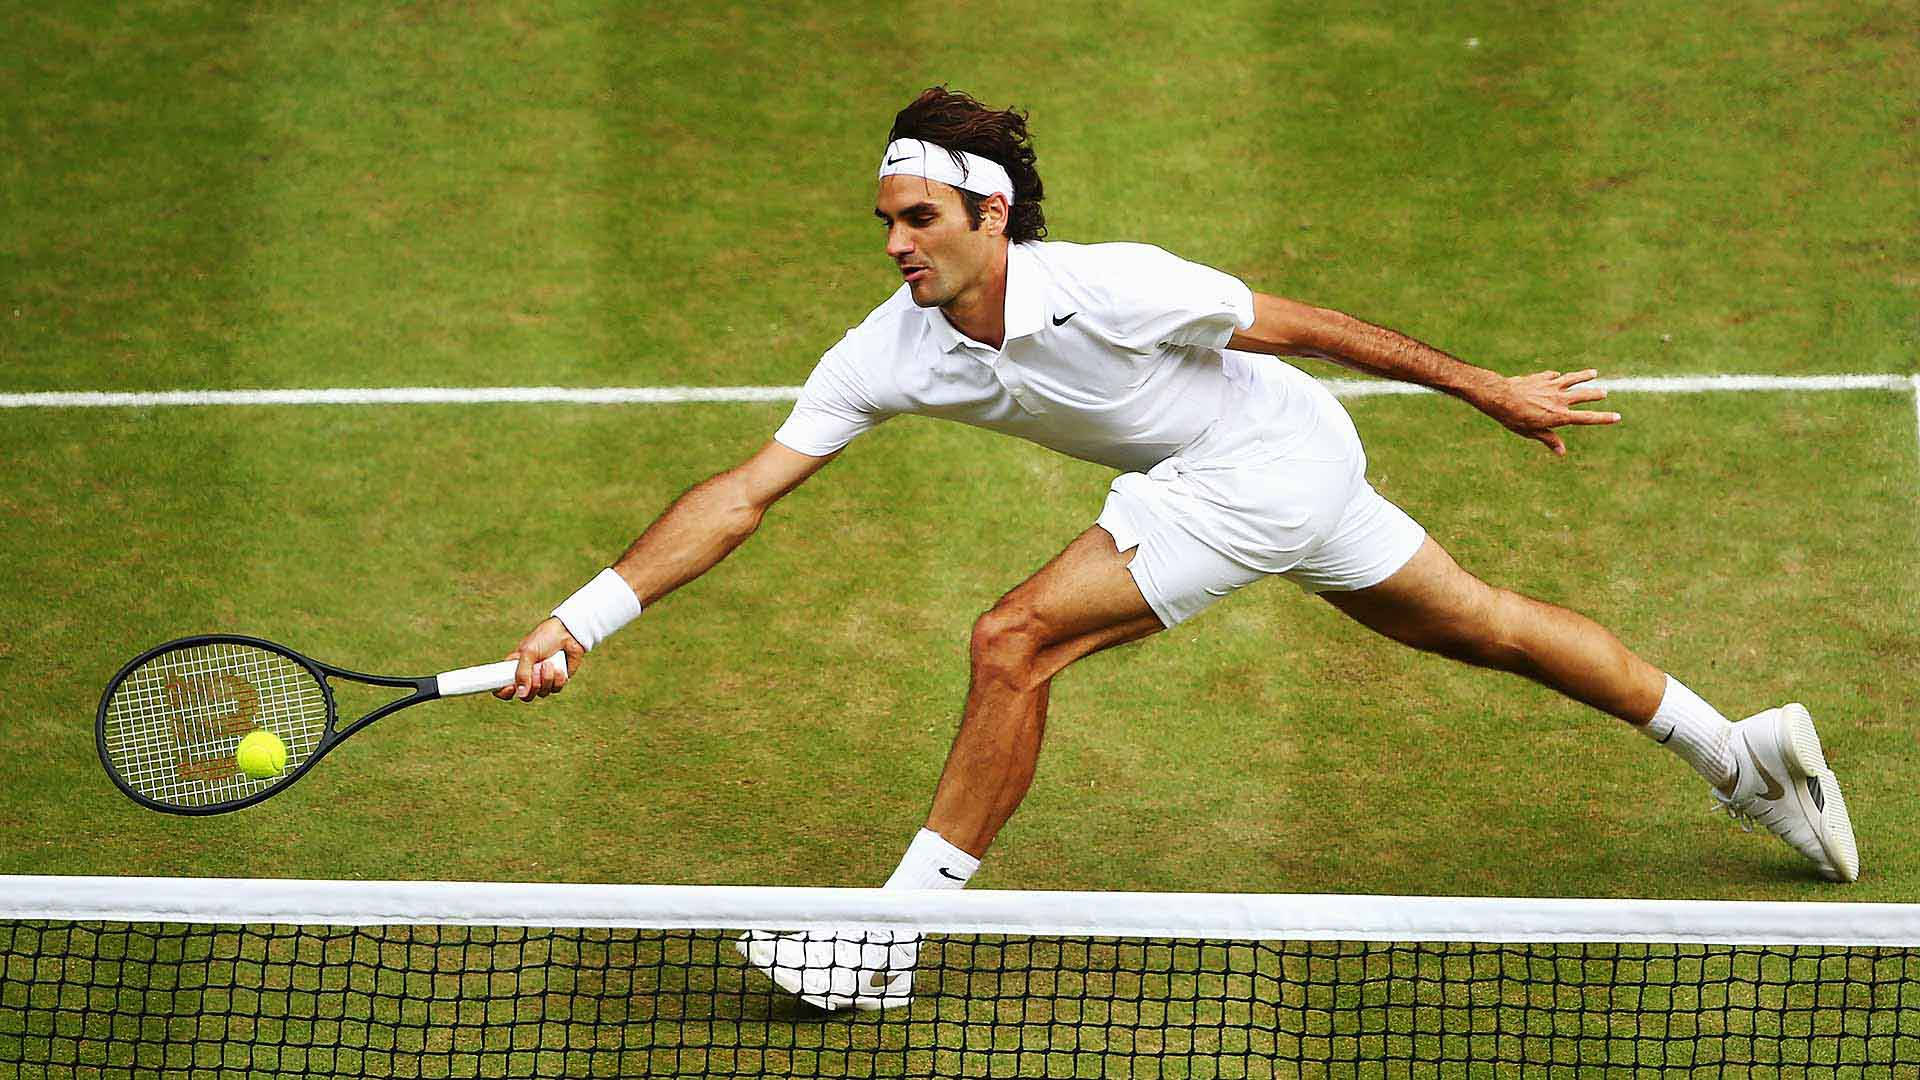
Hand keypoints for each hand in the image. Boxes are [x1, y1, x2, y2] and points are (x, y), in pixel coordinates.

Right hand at [495, 617, 586, 700]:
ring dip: (546, 679)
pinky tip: (559, 668)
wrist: (568, 633)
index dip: (504, 692)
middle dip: (532, 686)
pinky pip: (555, 689)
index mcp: (515, 668)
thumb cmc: (544, 638)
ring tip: (548, 663)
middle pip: (525, 696)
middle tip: (536, 671)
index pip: (503, 687)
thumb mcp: (528, 653)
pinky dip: (558, 679)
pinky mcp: (558, 681)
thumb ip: (522, 673)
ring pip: (542, 693)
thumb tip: (521, 694)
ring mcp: (544, 680)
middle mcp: (528, 676)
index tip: (510, 688)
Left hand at [1481, 368, 1621, 455]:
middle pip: (1584, 395)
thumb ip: (1549, 439)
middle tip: (1604, 392)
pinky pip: (1553, 376)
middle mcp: (1559, 399)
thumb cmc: (1514, 418)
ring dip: (1584, 376)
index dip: (1603, 418)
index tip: (1617, 417)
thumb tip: (1562, 452)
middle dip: (1596, 393)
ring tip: (1594, 373)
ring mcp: (1551, 386)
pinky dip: (1557, 377)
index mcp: (1559, 416)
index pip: (1587, 418)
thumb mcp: (1531, 432)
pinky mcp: (1541, 378)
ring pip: (1573, 379)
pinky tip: (1558, 375)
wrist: (1501, 396)